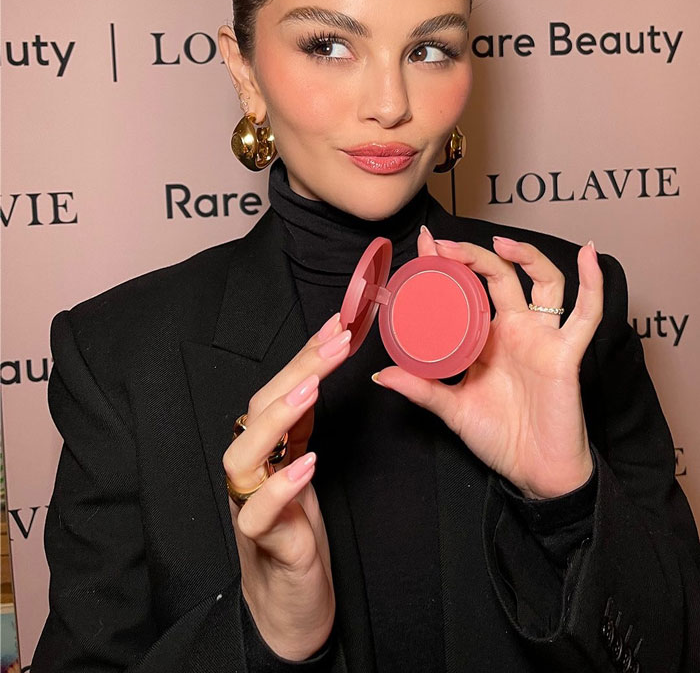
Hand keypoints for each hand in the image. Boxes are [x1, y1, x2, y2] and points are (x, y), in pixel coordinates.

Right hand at [222, 312, 350, 660]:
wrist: (287, 607)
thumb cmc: (296, 532)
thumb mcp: (304, 468)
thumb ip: (303, 427)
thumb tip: (318, 373)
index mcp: (266, 449)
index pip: (282, 389)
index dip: (307, 354)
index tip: (339, 322)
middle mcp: (251, 470)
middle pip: (261, 410)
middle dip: (299, 370)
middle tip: (337, 339)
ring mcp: (250, 506)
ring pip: (245, 455)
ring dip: (278, 419)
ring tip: (311, 389)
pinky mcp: (262, 544)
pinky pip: (259, 514)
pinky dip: (281, 487)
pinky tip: (307, 463)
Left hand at [373, 229, 603, 499]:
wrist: (534, 473)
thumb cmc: (499, 438)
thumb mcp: (452, 409)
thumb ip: (421, 389)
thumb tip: (381, 374)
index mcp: (485, 337)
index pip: (466, 289)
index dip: (447, 263)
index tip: (424, 241)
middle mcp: (514, 329)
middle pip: (498, 276)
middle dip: (472, 255)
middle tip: (444, 245)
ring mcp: (541, 338)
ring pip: (542, 282)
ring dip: (526, 256)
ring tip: (502, 243)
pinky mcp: (565, 353)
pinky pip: (587, 314)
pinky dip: (593, 283)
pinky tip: (590, 255)